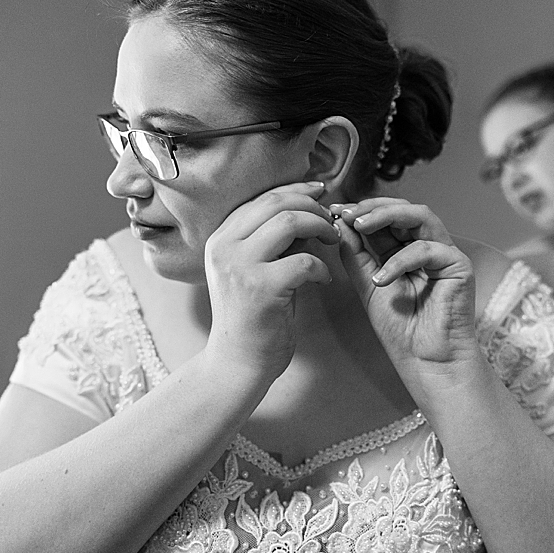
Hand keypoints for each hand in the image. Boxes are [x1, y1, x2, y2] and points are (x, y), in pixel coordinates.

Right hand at [204, 181, 339, 383]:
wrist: (237, 363)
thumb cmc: (252, 318)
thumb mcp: (253, 271)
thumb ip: (273, 242)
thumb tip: (308, 214)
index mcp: (221, 239)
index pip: (261, 198)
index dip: (295, 190)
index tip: (320, 192)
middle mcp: (225, 247)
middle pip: (276, 203)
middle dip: (312, 206)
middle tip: (332, 221)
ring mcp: (241, 267)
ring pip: (290, 223)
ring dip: (320, 227)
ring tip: (332, 241)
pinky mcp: (262, 289)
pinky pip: (304, 261)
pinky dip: (321, 267)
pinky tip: (323, 281)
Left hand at [332, 198, 478, 372]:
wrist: (424, 360)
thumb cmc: (400, 328)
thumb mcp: (367, 284)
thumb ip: (356, 253)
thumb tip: (340, 222)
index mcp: (405, 250)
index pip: (385, 218)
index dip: (360, 211)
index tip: (333, 212)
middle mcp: (426, 246)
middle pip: (403, 209)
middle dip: (372, 207)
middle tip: (346, 214)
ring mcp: (444, 253)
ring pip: (420, 215)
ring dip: (386, 215)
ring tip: (359, 226)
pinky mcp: (459, 264)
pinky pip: (427, 249)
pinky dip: (400, 260)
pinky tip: (381, 278)